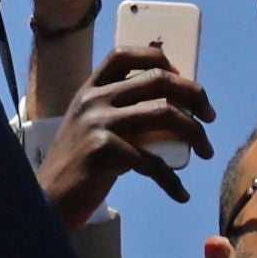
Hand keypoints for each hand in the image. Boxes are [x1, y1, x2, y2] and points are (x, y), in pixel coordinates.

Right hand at [35, 47, 215, 224]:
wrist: (47, 202)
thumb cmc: (77, 168)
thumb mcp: (91, 130)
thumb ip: (119, 114)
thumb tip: (171, 111)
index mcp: (89, 90)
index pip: (124, 55)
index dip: (159, 58)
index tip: (182, 77)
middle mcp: (93, 100)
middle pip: (157, 79)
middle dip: (193, 95)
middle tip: (209, 116)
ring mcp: (97, 123)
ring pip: (164, 114)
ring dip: (194, 132)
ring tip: (206, 150)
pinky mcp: (103, 151)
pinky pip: (152, 162)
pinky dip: (172, 180)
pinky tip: (180, 193)